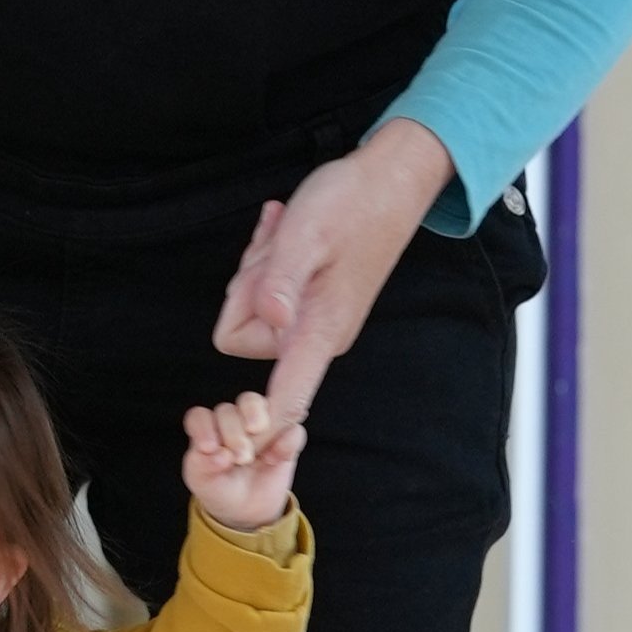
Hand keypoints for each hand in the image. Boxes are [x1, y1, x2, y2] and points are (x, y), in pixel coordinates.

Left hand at [181, 393, 303, 530]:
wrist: (245, 509)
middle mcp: (230, 421)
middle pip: (228, 410)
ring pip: (255, 403)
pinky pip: (292, 429)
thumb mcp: (204, 481)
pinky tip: (274, 460)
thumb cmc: (219, 488)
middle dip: (233, 434)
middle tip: (239, 459)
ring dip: (254, 421)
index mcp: (206, 429)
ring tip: (255, 452)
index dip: (203, 428)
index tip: (209, 448)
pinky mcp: (285, 437)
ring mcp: (258, 425)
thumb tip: (220, 454)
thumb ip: (203, 465)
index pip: (199, 416)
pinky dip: (286, 442)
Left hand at [212, 118, 453, 426]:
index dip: (259, 426)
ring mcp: (319, 317)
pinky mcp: (319, 300)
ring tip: (286, 233)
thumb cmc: (350, 202)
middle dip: (247, 286)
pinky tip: (285, 228)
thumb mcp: (304, 235)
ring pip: (257, 307)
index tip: (238, 452)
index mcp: (318, 330)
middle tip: (276, 246)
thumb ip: (279, 281)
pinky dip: (272, 258)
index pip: (284, 399)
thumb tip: (266, 321)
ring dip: (261, 267)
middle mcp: (319, 334)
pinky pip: (273, 289)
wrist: (393, 179)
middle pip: (245, 332)